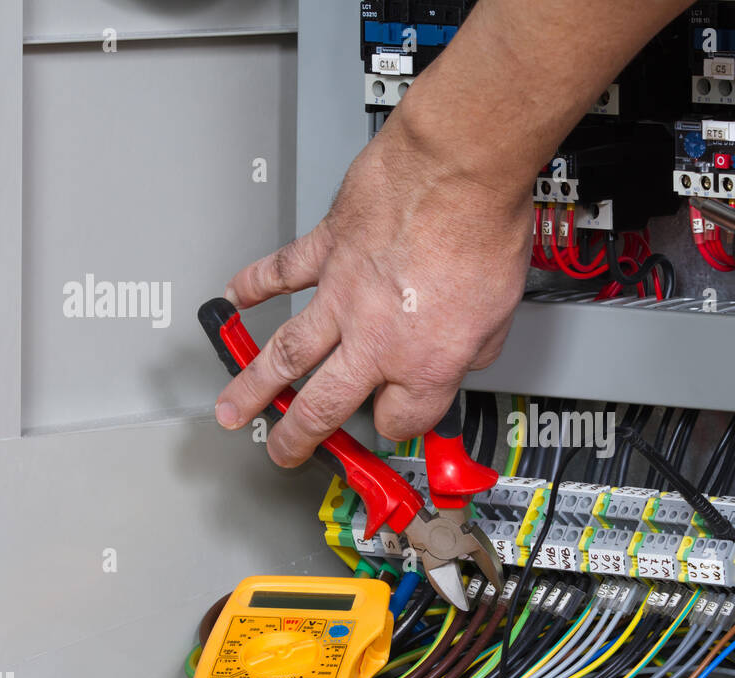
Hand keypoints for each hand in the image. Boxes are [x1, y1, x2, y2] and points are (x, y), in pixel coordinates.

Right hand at [213, 112, 533, 466]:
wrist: (460, 169)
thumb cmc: (486, 231)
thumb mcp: (502, 315)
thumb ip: (474, 348)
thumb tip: (463, 353)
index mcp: (423, 365)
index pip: (401, 418)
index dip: (398, 422)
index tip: (392, 418)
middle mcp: (376, 340)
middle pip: (325, 405)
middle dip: (299, 437)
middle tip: (282, 453)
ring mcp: (343, 295)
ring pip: (287, 353)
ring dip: (254, 386)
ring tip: (232, 408)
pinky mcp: (326, 248)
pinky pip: (280, 272)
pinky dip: (254, 286)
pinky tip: (235, 301)